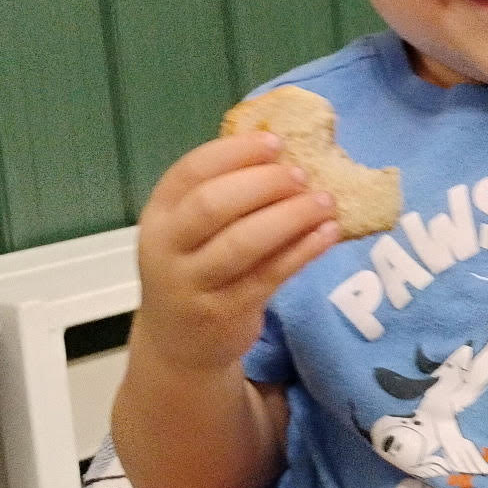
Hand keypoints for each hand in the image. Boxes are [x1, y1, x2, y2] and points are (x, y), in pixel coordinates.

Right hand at [135, 134, 341, 371]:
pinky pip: (269, 276)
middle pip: (212, 205)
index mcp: (159, 213)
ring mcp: (193, 284)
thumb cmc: (196, 269)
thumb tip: (285, 152)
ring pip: (243, 243)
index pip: (191, 171)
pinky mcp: (225, 313)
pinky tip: (327, 233)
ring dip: (289, 217)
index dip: (234, 152)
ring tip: (325, 201)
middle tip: (302, 174)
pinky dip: (302, 251)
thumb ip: (225, 193)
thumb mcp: (192, 231)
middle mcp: (167, 247)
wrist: (178, 345)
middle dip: (262, 184)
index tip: (275, 141)